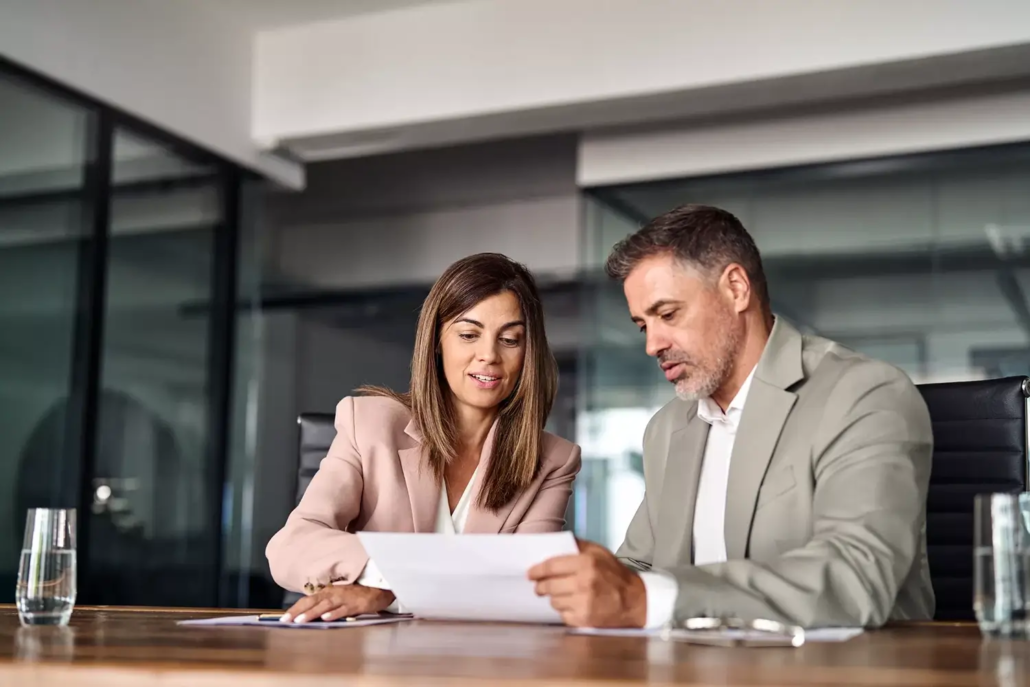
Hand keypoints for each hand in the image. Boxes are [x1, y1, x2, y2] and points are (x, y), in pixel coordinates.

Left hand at [281, 584, 394, 622]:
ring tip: (300, 621)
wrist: (378, 589)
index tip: (284, 618)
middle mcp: (334, 593)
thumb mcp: (338, 596)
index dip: (295, 608)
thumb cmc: (357, 594)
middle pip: (313, 602)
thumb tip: (309, 614)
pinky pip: (343, 609)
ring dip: (312, 613)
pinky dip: (334, 613)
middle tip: (286, 620)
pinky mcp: (356, 604)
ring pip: (325, 606)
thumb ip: (325, 603)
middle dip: (298, 611)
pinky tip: (326, 618)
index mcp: (328, 592)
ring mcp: (344, 598)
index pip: (308, 599)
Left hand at [528, 539, 646, 627]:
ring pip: (553, 601)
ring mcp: (583, 603)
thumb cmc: (615, 574)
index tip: (530, 573)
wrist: (635, 601)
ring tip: (563, 594)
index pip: (551, 566)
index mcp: (586, 563)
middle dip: (541, 586)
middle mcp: (583, 583)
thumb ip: (577, 545)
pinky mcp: (584, 619)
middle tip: (540, 586)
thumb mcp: (600, 552)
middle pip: (548, 585)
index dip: (537, 570)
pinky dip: (564, 610)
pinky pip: (562, 615)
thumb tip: (554, 543)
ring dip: (554, 597)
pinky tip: (573, 605)